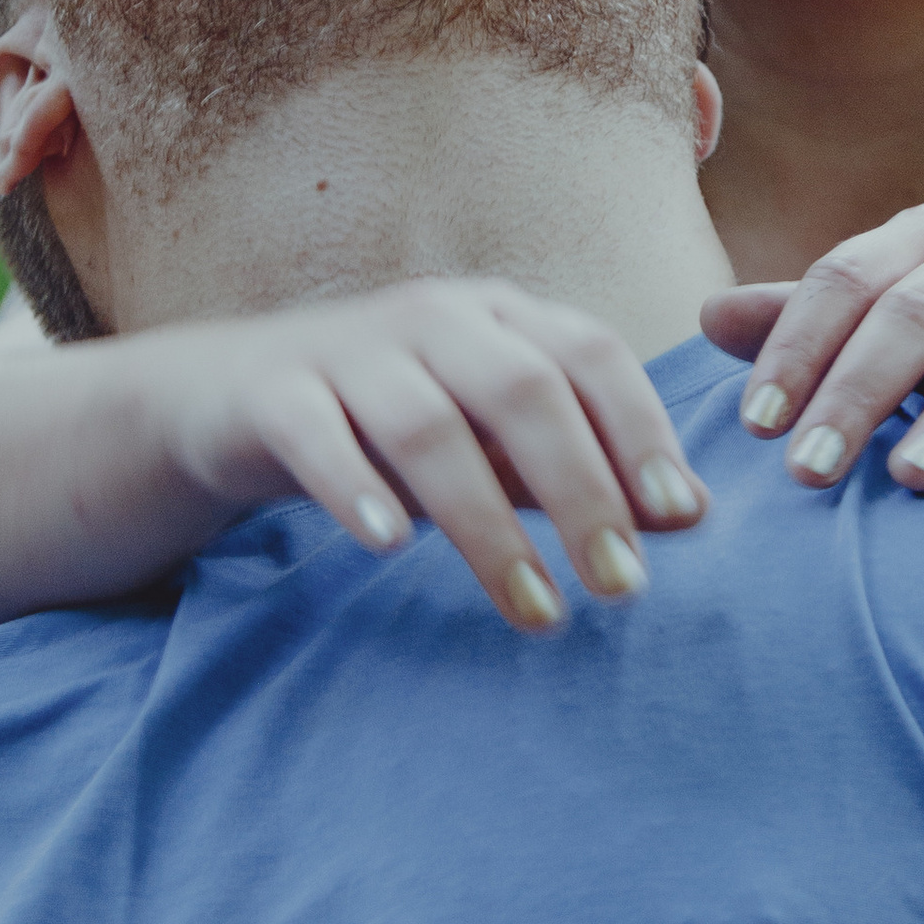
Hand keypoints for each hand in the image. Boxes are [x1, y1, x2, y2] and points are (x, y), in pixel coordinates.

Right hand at [149, 281, 709, 635]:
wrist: (233, 395)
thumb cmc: (389, 422)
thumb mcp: (490, 439)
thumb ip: (578, 468)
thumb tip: (689, 513)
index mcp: (499, 316)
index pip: (590, 354)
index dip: (641, 430)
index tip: (679, 519)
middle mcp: (433, 318)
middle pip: (522, 389)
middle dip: (582, 489)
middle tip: (622, 586)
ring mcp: (349, 350)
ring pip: (428, 424)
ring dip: (488, 523)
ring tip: (535, 607)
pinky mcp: (274, 392)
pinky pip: (316, 436)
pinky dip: (354, 487)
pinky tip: (388, 546)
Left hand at [698, 207, 923, 496]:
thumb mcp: (905, 306)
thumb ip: (815, 317)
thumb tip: (705, 316)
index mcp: (922, 239)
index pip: (843, 280)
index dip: (795, 347)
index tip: (754, 427)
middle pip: (914, 313)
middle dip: (857, 392)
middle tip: (808, 472)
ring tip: (912, 475)